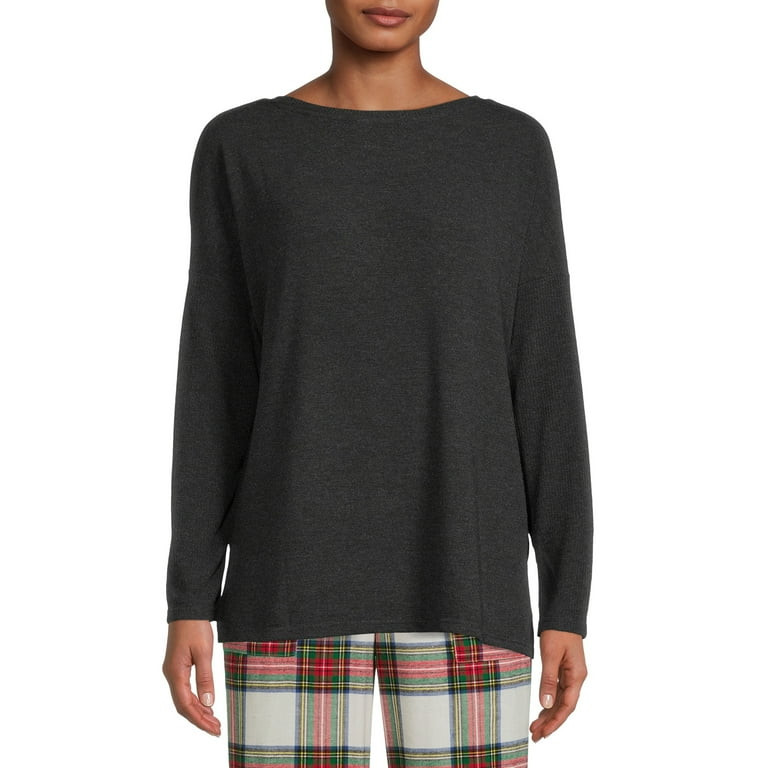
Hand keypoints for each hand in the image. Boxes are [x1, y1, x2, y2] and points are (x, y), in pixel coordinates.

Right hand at [162, 619, 221, 736]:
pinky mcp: (178, 666)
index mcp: (175, 673)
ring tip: (213, 721)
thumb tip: (207, 703)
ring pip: (183, 699)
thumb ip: (205, 678)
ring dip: (198, 711)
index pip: (186, 705)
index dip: (200, 720)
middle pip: (183, 705)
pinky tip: (205, 704)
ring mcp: (173, 671)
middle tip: (217, 729)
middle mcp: (171, 675)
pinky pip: (184, 690)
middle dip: (199, 719)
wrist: (188, 609)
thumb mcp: (204, 652)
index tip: (214, 729)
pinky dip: (195, 700)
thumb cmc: (195, 627)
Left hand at [529, 629, 587, 741]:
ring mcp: (571, 674)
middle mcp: (576, 678)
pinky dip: (550, 702)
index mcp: (577, 676)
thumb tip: (546, 704)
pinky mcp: (564, 670)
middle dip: (550, 722)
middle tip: (536, 735)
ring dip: (549, 714)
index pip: (567, 706)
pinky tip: (542, 710)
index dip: (556, 722)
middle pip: (564, 707)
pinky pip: (558, 691)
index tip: (544, 733)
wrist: (562, 614)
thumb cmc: (558, 631)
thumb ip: (548, 679)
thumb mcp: (551, 655)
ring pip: (560, 700)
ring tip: (536, 727)